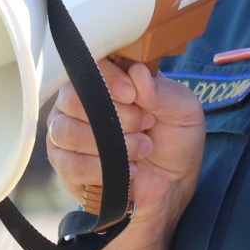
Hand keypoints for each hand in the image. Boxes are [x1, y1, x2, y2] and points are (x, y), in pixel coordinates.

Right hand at [45, 59, 204, 235]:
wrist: (172, 185)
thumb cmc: (175, 140)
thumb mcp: (183, 111)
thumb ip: (162, 92)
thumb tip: (137, 74)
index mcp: (107, 79)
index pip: (89, 65)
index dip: (108, 79)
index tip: (132, 95)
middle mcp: (79, 102)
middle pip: (72, 98)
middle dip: (114, 115)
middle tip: (144, 124)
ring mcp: (67, 133)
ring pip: (67, 131)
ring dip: (111, 144)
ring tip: (141, 149)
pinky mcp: (65, 165)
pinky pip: (70, 164)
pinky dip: (101, 169)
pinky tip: (127, 170)